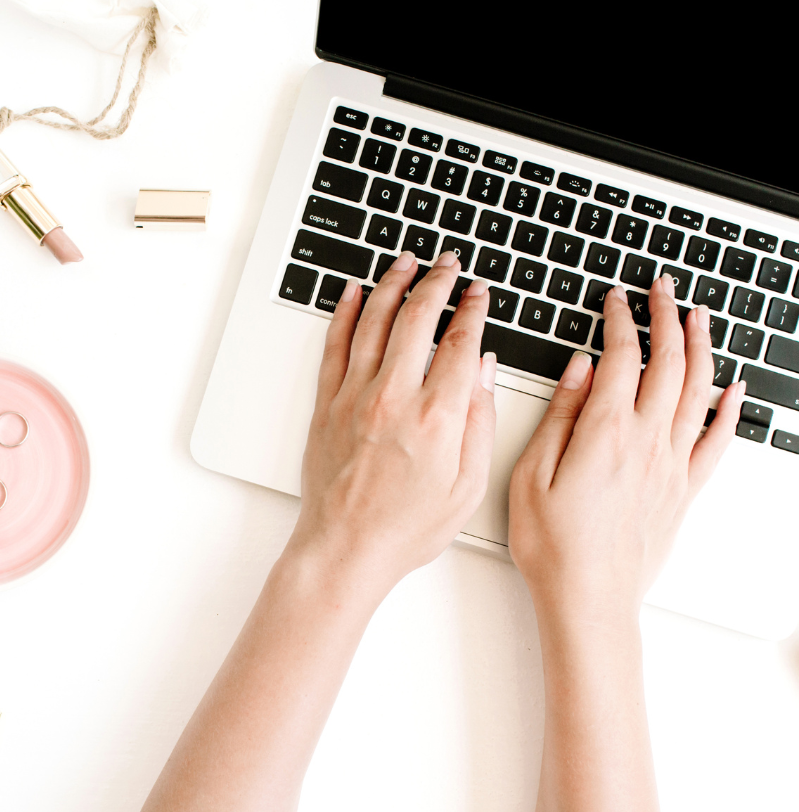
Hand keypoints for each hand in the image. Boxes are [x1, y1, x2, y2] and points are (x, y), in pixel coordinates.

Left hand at [287, 250, 497, 594]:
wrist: (346, 549)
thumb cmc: (405, 529)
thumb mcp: (467, 487)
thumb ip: (480, 424)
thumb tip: (483, 372)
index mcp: (437, 417)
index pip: (460, 342)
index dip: (472, 309)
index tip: (478, 293)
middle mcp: (394, 398)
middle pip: (417, 318)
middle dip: (437, 282)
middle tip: (448, 264)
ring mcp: (355, 398)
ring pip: (373, 321)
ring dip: (392, 284)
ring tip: (406, 262)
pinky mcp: (327, 406)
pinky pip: (335, 346)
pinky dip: (344, 313)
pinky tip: (353, 293)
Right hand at [508, 277, 743, 622]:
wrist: (590, 599)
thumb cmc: (554, 546)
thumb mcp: (532, 475)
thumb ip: (560, 417)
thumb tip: (581, 372)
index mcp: (606, 434)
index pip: (622, 359)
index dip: (620, 322)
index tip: (616, 301)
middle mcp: (648, 443)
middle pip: (668, 364)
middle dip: (666, 319)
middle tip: (662, 291)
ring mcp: (671, 466)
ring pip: (698, 391)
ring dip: (701, 348)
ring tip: (698, 318)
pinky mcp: (683, 491)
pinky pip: (717, 442)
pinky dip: (729, 411)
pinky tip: (733, 391)